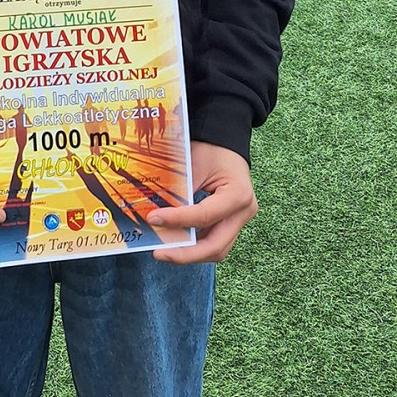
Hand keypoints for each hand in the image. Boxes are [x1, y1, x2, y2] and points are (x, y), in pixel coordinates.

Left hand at [148, 140, 257, 263]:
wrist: (226, 142)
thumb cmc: (211, 148)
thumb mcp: (194, 163)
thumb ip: (179, 191)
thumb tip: (157, 215)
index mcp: (237, 195)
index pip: (204, 216)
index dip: (177, 221)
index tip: (153, 219)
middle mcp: (244, 212)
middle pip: (216, 246)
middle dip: (186, 254)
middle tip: (159, 253)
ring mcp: (241, 220)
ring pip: (217, 249)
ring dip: (190, 253)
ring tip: (164, 250)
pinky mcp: (233, 223)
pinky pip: (215, 240)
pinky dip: (196, 244)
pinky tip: (176, 241)